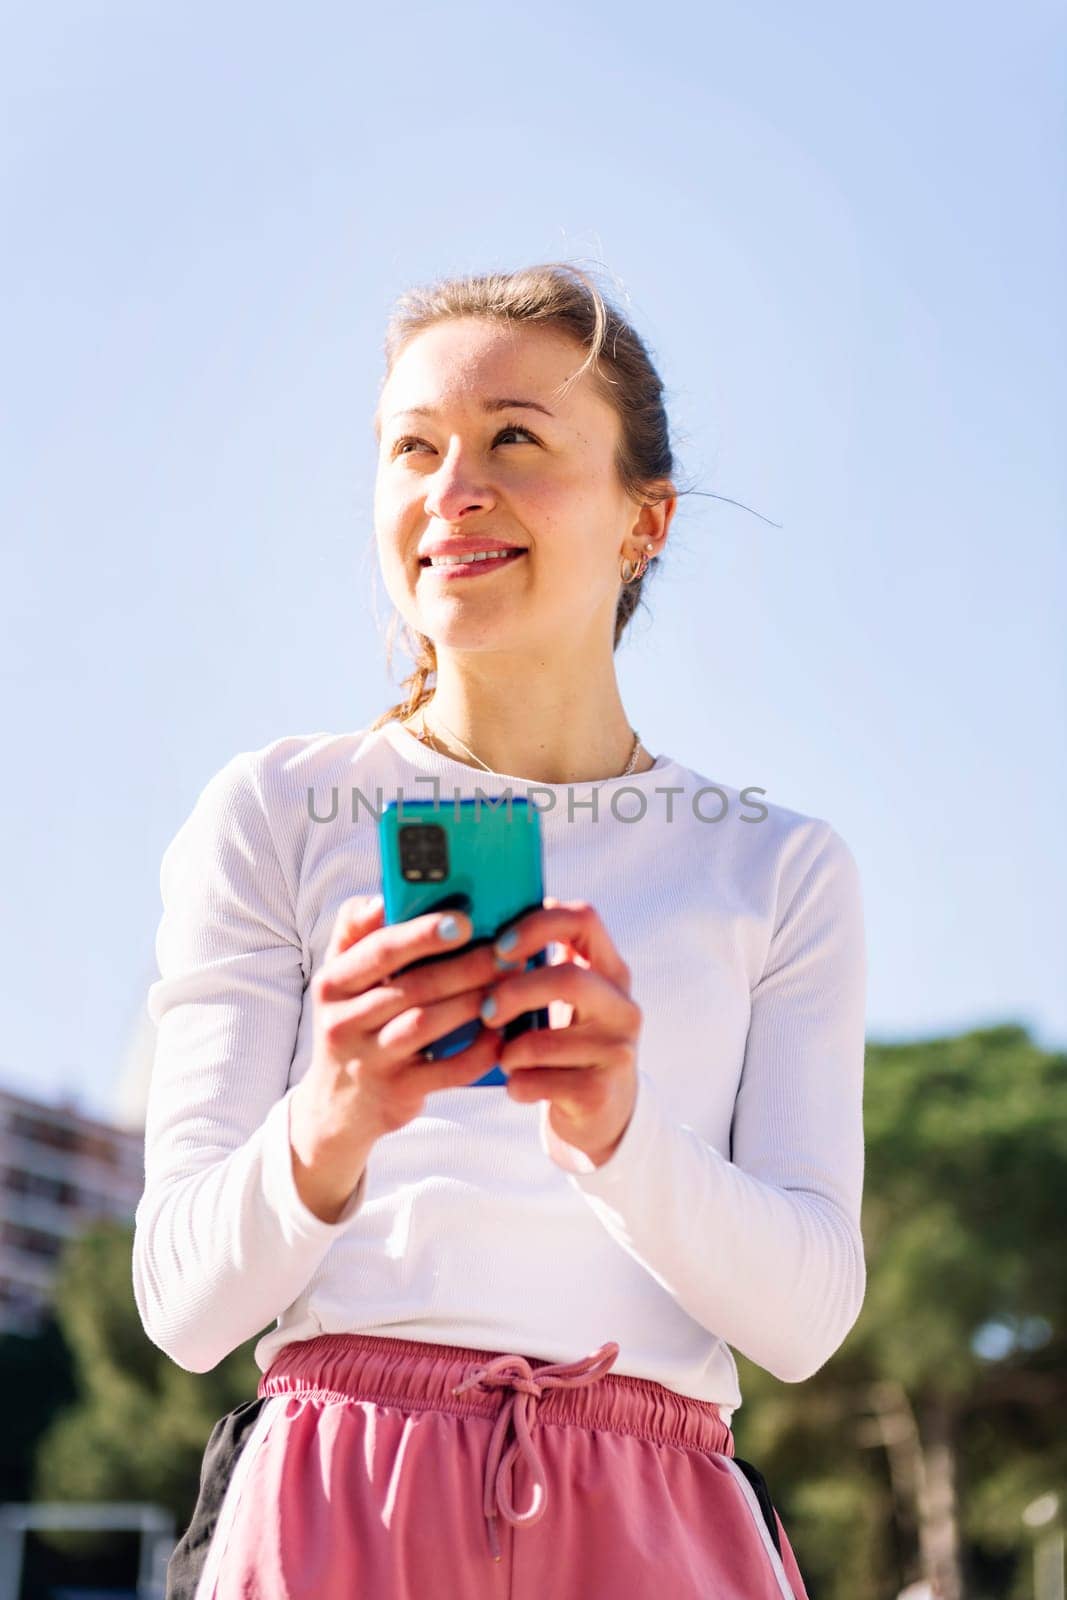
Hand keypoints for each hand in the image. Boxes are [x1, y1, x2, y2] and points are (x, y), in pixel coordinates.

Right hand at [302, 895, 504, 1145]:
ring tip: (509, 985)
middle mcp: (343, 1021)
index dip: (422, 934)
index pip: (379, 950)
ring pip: (427, 1024)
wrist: (337, 1107)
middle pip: (412, 986)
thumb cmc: (353, 1023)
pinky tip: (499, 1033)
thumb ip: (356, 932)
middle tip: (507, 953)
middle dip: (465, 966)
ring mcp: (369, 1060)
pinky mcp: (396, 1093)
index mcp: (333, 983)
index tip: (463, 922)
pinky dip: (477, 1051)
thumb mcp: (341, 980)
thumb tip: (383, 897)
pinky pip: (446, 1070)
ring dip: (473, 1002)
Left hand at [483, 897, 640, 1166]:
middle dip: (513, 993)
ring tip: (505, 1058)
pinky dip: (516, 1084)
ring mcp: (616, 1051)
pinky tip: (518, 1085)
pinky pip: (539, 1082)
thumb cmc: (568, 1042)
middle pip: (568, 979)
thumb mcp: (567, 999)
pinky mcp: (600, 1093)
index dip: (537, 925)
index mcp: (611, 971)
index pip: (583, 919)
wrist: (603, 1112)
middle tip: (487, 1011)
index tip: (501, 948)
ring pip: (543, 1041)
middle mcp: (623, 1007)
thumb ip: (544, 962)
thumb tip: (489, 917)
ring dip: (508, 1051)